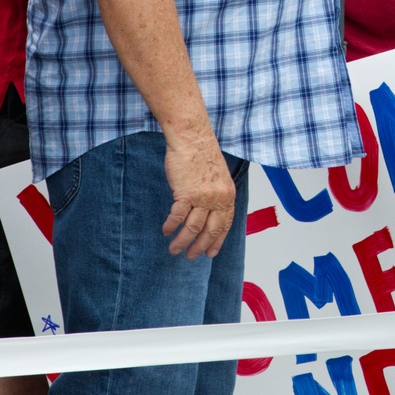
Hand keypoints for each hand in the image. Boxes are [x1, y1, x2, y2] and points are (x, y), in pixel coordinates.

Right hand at [162, 134, 235, 259]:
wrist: (192, 137)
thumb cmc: (202, 154)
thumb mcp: (218, 176)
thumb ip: (216, 195)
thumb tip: (209, 214)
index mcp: (228, 194)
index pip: (225, 225)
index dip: (217, 241)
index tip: (210, 253)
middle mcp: (218, 198)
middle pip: (210, 231)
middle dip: (199, 247)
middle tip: (190, 256)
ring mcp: (203, 197)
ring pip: (192, 228)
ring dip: (182, 242)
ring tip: (174, 249)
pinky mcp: (186, 193)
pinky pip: (177, 217)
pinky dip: (171, 226)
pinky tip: (166, 231)